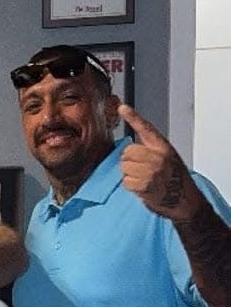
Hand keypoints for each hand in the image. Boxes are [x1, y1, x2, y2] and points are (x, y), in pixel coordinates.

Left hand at [118, 106, 201, 221]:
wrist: (184, 199)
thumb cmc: (175, 177)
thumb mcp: (167, 156)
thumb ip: (151, 149)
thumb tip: (130, 149)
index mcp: (163, 147)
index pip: (146, 128)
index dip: (133, 117)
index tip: (122, 108)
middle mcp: (158, 157)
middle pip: (127, 152)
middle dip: (129, 161)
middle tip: (141, 168)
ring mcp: (152, 171)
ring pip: (124, 167)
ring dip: (129, 175)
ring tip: (143, 178)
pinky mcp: (145, 184)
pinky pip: (126, 181)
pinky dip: (131, 186)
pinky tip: (142, 187)